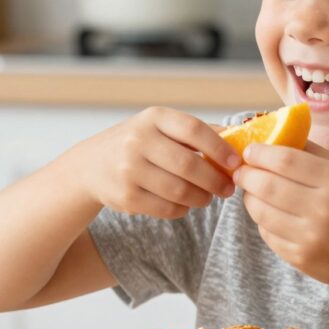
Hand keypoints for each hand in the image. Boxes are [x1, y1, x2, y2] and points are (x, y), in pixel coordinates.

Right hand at [71, 106, 240, 218]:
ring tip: (207, 197)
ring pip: (180, 191)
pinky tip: (184, 204)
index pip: (194, 130)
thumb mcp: (161, 127)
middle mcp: (138, 140)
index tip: (236, 163)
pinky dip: (182, 209)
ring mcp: (129, 169)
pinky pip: (166, 209)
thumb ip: (197, 132)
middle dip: (215, 181)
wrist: (90, 166)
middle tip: (228, 189)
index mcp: (153, 118)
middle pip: (189, 166)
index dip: (220, 148)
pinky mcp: (125, 197)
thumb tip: (239, 141)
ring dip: (202, 198)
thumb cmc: (138, 144)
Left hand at [233, 142, 328, 294]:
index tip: (250, 150)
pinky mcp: (301, 259)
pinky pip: (268, 234)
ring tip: (252, 191)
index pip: (285, 160)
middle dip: (247, 174)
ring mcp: (310, 238)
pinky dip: (263, 221)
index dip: (260, 152)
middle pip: (266, 185)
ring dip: (250, 198)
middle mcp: (322, 210)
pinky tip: (270, 214)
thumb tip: (277, 137)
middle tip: (241, 170)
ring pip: (261, 212)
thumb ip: (314, 154)